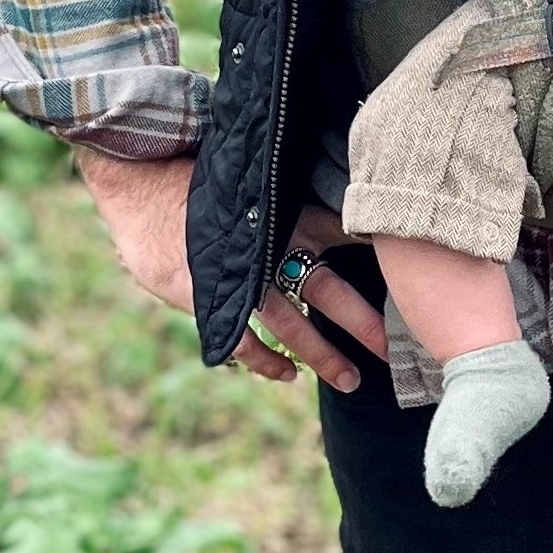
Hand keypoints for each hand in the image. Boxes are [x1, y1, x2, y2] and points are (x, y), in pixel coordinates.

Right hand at [73, 157, 389, 393]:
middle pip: (327, 288)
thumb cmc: (200, 173)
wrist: (141, 180)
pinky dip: (263, 361)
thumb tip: (346, 187)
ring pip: (290, 324)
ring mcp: (239, 277)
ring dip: (320, 355)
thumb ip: (296, 190)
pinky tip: (285, 376)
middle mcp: (270, 246)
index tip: (412, 282)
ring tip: (350, 379)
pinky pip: (243, 341)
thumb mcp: (257, 173)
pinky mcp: (210, 298)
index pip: (345, 233)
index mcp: (288, 212)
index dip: (379, 255)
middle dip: (362, 322)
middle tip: (394, 349)